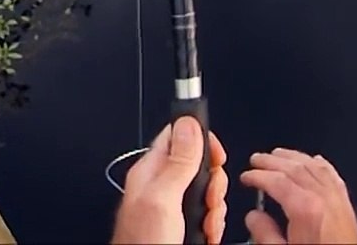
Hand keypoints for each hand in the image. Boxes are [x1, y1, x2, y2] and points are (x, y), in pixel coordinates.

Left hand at [112, 116, 228, 243]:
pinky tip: (204, 235)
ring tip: (203, 223)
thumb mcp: (162, 198)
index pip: (178, 136)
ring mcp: (172, 207)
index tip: (215, 156)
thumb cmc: (140, 242)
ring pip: (207, 193)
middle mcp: (161, 186)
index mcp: (150, 171)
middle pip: (200, 167)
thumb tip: (188, 123)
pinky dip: (212, 226)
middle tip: (205, 200)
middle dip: (213, 184)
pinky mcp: (182, 224)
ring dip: (214, 210)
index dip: (201, 140)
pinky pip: (207, 216)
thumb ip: (177, 162)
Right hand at [240, 148, 356, 243]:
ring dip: (294, 157)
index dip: (257, 175)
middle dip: (271, 161)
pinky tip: (315, 160)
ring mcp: (337, 200)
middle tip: (257, 160)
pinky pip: (333, 176)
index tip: (247, 176)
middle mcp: (323, 198)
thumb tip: (254, 217)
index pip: (276, 179)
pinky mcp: (347, 207)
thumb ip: (264, 233)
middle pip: (294, 167)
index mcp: (305, 208)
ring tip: (279, 154)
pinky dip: (321, 164)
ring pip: (314, 166)